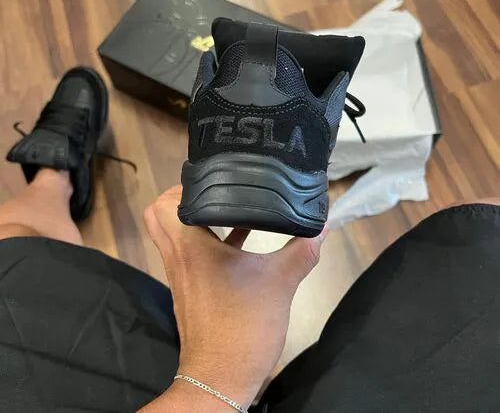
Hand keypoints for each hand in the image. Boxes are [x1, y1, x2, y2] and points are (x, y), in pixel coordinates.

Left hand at [141, 185, 327, 410]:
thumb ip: (301, 251)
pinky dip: (208, 240)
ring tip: (228, 203)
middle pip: (158, 215)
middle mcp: (178, 255)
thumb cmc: (243, 325)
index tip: (211, 173)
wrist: (221, 377)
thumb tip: (322, 228)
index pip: (164, 202)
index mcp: (190, 246)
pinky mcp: (190, 288)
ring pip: (173, 234)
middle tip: (213, 187)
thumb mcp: (280, 283)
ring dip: (194, 217)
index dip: (183, 184)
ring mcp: (181, 273)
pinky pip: (191, 252)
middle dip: (181, 197)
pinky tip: (240, 238)